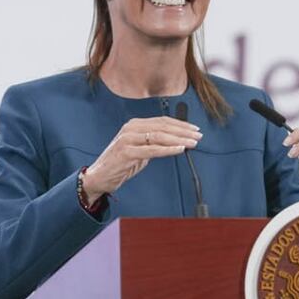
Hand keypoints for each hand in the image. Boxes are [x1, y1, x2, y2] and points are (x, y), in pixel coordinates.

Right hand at [81, 116, 201, 203]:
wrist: (99, 177)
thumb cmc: (121, 163)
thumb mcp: (141, 149)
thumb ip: (155, 143)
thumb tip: (178, 141)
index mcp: (135, 124)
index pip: (163, 121)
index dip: (180, 124)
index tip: (195, 129)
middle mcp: (131, 128)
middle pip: (163, 127)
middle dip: (183, 131)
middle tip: (198, 136)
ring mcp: (128, 139)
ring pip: (159, 136)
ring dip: (179, 139)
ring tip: (193, 143)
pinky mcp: (126, 151)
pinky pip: (152, 149)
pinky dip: (168, 149)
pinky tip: (180, 149)